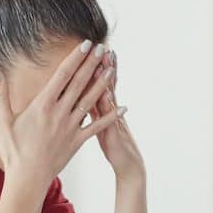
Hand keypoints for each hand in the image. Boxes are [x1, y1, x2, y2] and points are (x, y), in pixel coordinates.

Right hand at [0, 40, 123, 190]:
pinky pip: (97, 126)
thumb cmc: (13, 150)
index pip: (63, 74)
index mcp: (43, 105)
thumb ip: (0, 93)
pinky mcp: (78, 140)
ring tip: (112, 68)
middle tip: (104, 48)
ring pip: (91, 100)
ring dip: (103, 83)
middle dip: (92, 64)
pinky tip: (123, 107)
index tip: (86, 44)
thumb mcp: (2, 120)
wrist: (27, 179)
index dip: (76, 57)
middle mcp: (60, 113)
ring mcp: (71, 127)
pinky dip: (110, 117)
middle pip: (80, 83)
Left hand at [89, 49, 144, 182]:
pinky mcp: (113, 134)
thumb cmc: (114, 145)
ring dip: (109, 80)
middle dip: (104, 66)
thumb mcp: (102, 124)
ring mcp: (113, 120)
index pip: (99, 82)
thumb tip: (82, 94)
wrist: (130, 165)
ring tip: (107, 63)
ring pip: (110, 97)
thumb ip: (95, 109)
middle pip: (105, 84)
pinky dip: (110, 106)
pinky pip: (110, 117)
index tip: (93, 49)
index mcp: (104, 108)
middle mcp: (110, 110)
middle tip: (103, 47)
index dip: (96, 67)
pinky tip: (107, 94)